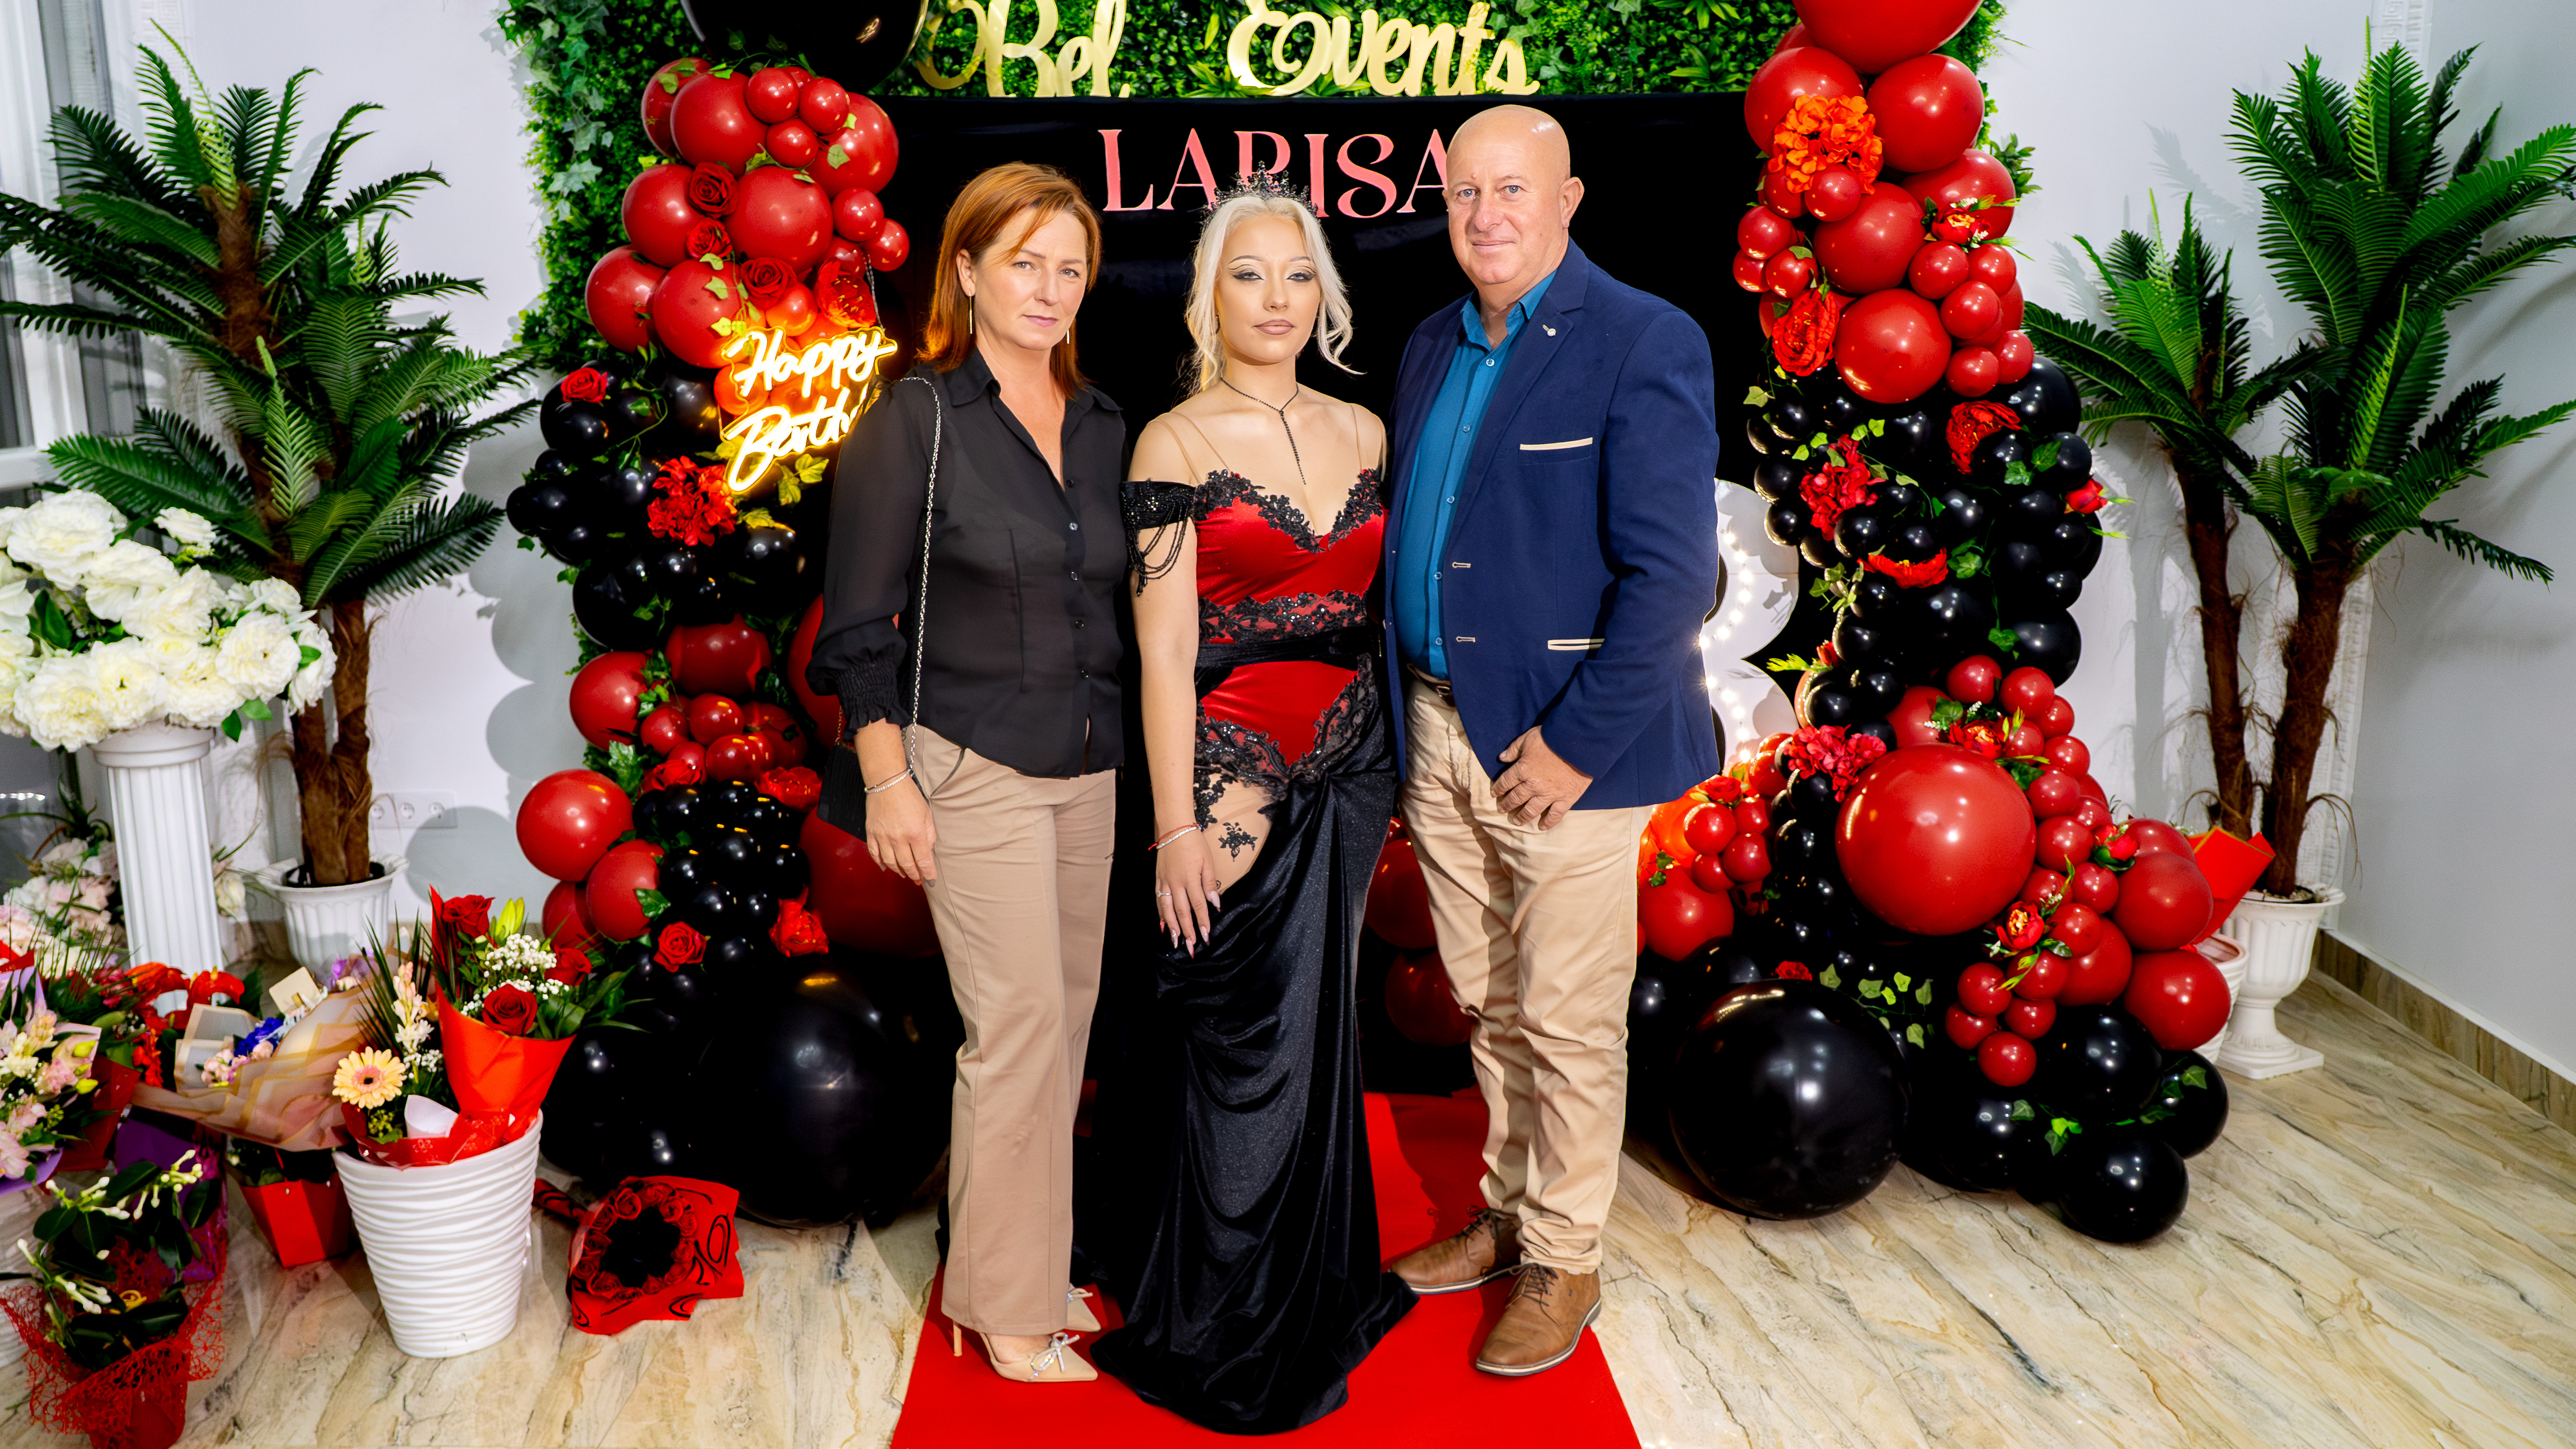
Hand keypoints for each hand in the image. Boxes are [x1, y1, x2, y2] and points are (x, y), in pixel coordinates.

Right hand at [865, 778, 938, 883]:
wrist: (887, 782)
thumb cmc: (909, 796)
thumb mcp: (927, 814)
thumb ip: (929, 835)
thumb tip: (928, 851)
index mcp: (915, 833)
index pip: (923, 861)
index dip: (928, 873)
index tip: (931, 880)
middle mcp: (898, 837)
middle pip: (907, 865)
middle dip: (914, 874)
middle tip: (918, 879)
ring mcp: (883, 836)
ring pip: (890, 863)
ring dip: (899, 871)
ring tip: (905, 873)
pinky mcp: (871, 833)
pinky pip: (875, 854)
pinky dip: (880, 863)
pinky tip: (887, 867)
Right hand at [1153, 827, 1222, 952]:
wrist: (1174, 828)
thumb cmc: (1194, 842)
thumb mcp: (1208, 861)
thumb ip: (1209, 883)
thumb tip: (1215, 903)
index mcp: (1190, 878)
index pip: (1198, 905)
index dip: (1202, 922)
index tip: (1206, 936)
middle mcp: (1176, 883)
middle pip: (1182, 912)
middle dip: (1187, 931)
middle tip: (1191, 946)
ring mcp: (1165, 882)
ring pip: (1168, 909)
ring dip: (1172, 927)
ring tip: (1176, 941)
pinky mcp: (1158, 879)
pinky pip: (1159, 900)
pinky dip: (1161, 914)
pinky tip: (1163, 925)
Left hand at [1495, 726, 1592, 828]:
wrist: (1579, 744)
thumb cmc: (1552, 738)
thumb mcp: (1528, 738)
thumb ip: (1514, 749)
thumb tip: (1501, 758)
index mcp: (1523, 769)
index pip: (1505, 782)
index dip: (1498, 789)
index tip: (1495, 794)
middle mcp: (1533, 785)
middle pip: (1516, 798)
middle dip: (1507, 805)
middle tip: (1502, 810)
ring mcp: (1549, 794)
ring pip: (1531, 810)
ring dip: (1522, 817)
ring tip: (1516, 821)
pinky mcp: (1565, 799)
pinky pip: (1554, 815)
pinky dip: (1548, 822)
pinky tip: (1541, 827)